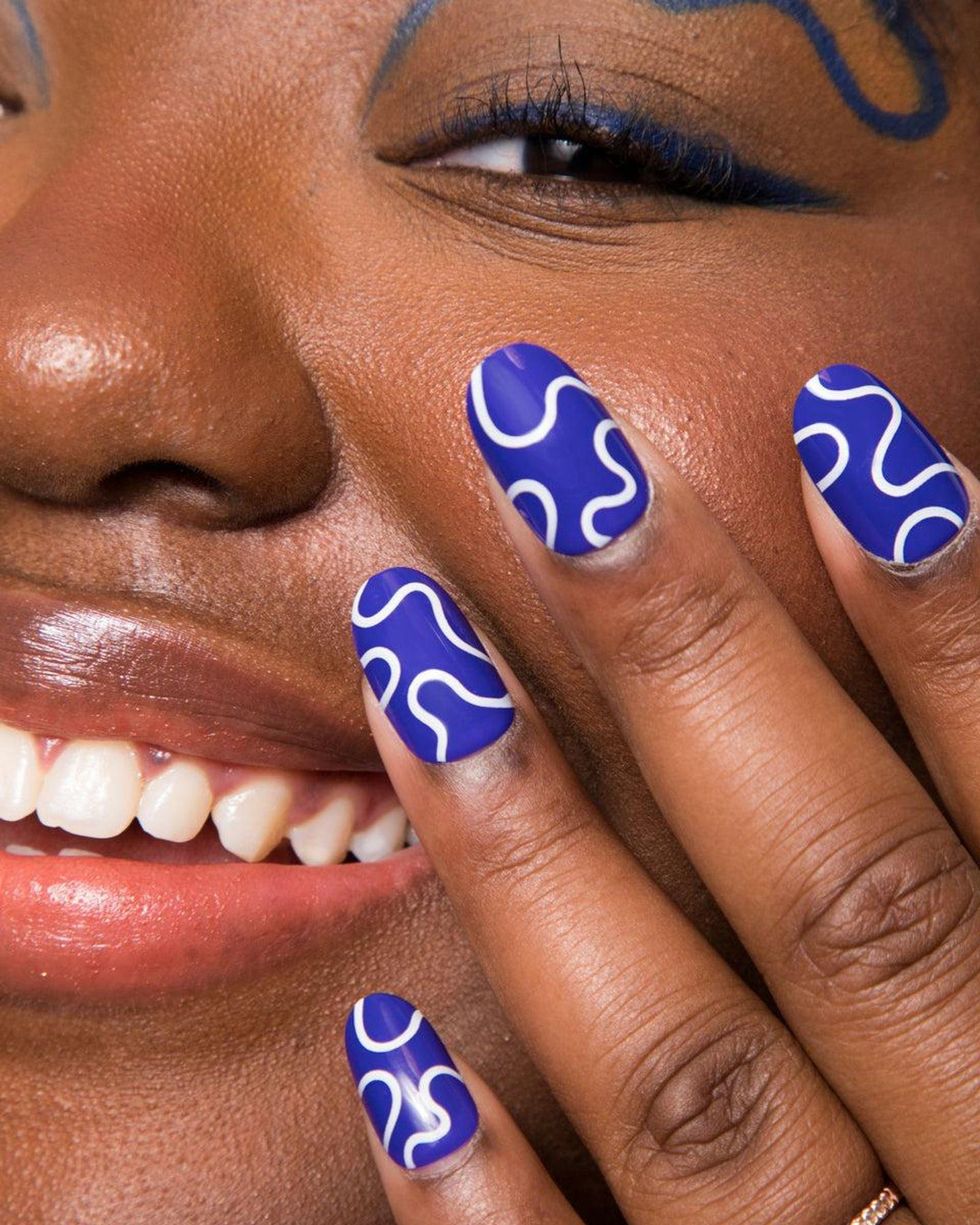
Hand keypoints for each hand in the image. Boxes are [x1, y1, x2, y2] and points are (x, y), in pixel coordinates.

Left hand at [344, 348, 978, 1223]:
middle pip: (850, 898)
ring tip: (410, 645)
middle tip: (549, 447)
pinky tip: (380, 1045)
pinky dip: (490, 1194)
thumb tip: (954, 558)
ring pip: (694, 1085)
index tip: (837, 424)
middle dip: (700, 654)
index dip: (953, 612)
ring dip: (545, 856)